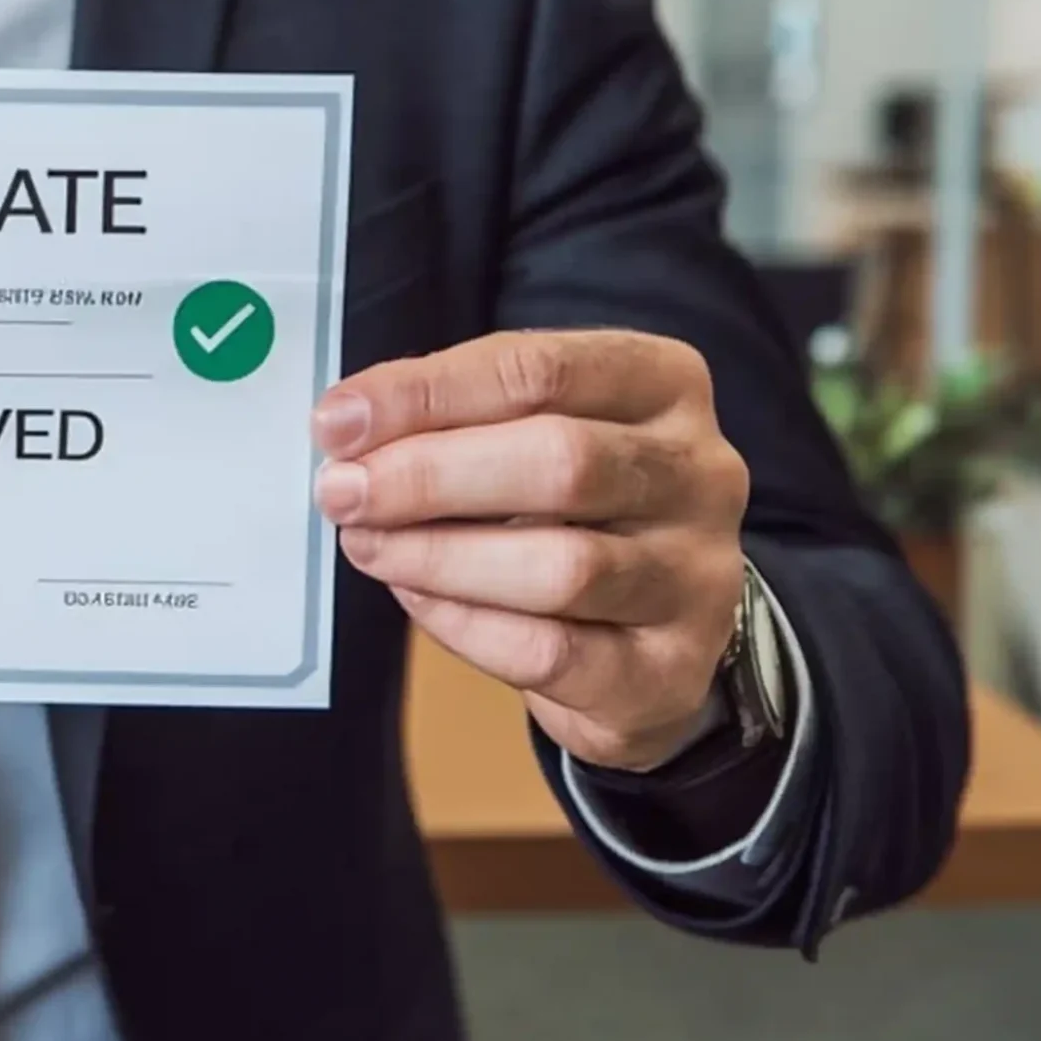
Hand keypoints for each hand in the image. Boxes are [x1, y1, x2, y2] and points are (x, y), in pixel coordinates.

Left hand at [312, 330, 748, 772]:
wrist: (649, 640)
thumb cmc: (572, 513)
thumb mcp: (529, 435)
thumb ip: (454, 418)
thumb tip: (346, 427)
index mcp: (664, 386)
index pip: (541, 369)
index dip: (427, 393)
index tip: (338, 422)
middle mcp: (702, 474)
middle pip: (562, 461)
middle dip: (428, 476)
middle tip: (343, 492)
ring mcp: (697, 577)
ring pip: (562, 567)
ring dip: (437, 556)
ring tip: (367, 545)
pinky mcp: (669, 671)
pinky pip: (552, 652)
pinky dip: (465, 625)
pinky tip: (417, 599)